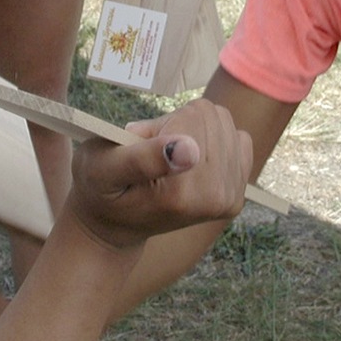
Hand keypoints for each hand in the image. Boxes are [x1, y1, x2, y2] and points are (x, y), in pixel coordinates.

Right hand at [65, 99, 249, 251]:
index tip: (142, 146)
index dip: (161, 122)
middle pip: (211, 116)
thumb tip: (189, 149)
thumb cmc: (101, 188)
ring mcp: (228, 199)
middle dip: (179, 124)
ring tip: (169, 157)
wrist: (116, 224)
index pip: (192, 116)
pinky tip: (193, 162)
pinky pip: (239, 139)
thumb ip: (141, 158)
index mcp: (182, 192)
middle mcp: (213, 198)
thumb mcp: (102, 168)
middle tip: (154, 152)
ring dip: (194, 131)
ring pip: (224, 122)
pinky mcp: (236, 198)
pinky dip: (215, 141)